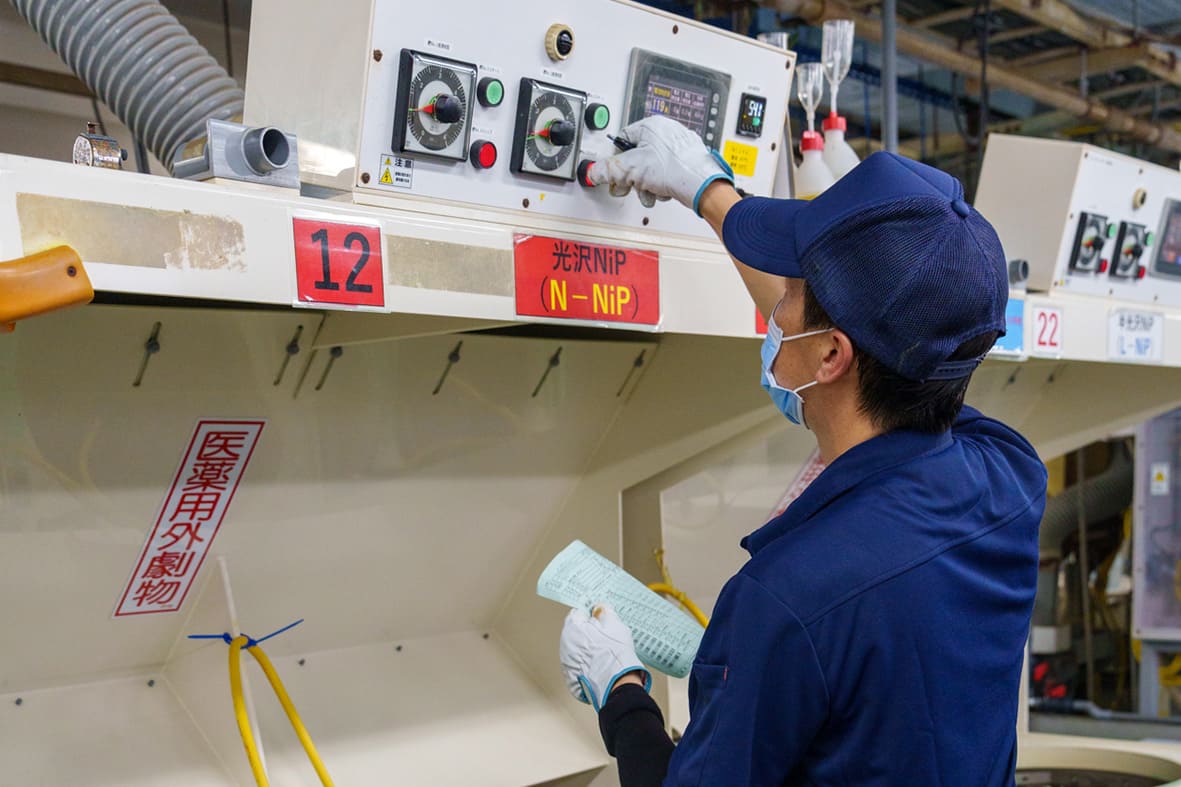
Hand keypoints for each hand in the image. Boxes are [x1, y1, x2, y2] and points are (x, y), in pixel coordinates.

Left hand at [560, 604, 651, 710]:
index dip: (592, 615)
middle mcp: (564, 643)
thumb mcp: (615, 625)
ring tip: (604, 652)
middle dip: (589, 632)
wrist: (616, 683)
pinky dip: (587, 663)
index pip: (579, 613)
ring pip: (577, 648)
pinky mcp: (570, 676)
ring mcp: (566, 661)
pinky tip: (600, 664)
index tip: (599, 618)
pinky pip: (578, 664)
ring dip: (587, 648)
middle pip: (577, 631)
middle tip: (605, 636)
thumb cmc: (614, 653)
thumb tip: (600, 608)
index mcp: (572, 627)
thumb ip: (605, 612)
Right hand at [588, 115, 732, 213]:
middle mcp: (666, 133)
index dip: (616, 159)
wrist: (702, 185)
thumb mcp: (632, 168)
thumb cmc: (676, 169)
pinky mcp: (684, 163)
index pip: (622, 139)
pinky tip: (664, 191)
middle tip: (633, 184)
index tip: (614, 172)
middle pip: (636, 156)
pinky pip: (664, 174)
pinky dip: (661, 185)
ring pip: (650, 168)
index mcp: (652, 125)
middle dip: (633, 176)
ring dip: (647, 184)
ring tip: (652, 190)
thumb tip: (594, 172)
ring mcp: (677, 148)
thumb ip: (608, 170)